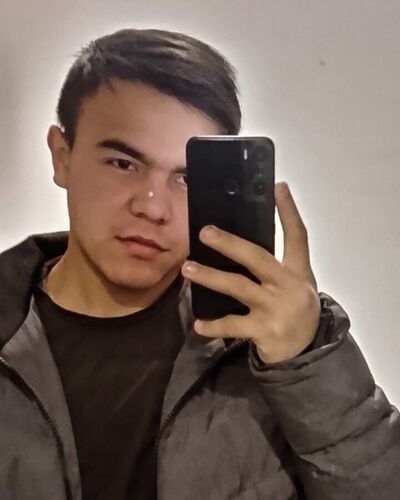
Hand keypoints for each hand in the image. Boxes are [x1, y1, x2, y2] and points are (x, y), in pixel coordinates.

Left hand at [181, 182, 320, 363]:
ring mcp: (276, 308)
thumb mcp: (296, 284)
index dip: (288, 211)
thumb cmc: (295, 309)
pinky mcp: (264, 330)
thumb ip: (276, 265)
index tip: (277, 186)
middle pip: (258, 258)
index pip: (297, 236)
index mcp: (299, 271)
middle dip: (230, 244)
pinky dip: (214, 326)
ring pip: (238, 287)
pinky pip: (233, 325)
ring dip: (211, 277)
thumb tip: (241, 243)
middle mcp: (289, 286)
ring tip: (187, 269)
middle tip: (204, 232)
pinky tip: (199, 325)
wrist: (305, 351)